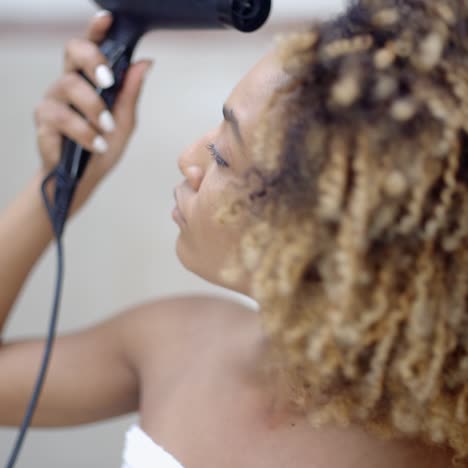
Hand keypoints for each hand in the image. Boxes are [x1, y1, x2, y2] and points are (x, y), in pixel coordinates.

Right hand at [34, 11, 152, 213]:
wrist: (85, 178)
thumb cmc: (104, 147)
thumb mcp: (125, 122)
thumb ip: (130, 93)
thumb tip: (145, 62)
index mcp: (90, 79)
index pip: (91, 46)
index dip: (96, 29)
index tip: (107, 18)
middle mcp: (70, 83)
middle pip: (73, 51)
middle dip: (93, 60)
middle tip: (108, 80)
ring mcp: (54, 99)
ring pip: (69, 85)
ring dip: (93, 108)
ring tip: (106, 129)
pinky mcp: (43, 120)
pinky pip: (61, 116)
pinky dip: (83, 132)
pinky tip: (96, 145)